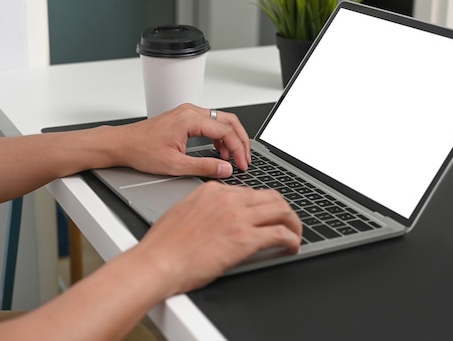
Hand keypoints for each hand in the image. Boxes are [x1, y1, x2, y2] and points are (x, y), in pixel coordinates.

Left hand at [115, 103, 250, 177]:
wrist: (122, 144)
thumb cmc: (141, 150)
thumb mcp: (174, 165)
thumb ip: (203, 167)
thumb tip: (225, 169)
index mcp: (190, 119)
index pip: (226, 131)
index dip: (238, 149)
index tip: (242, 164)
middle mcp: (190, 111)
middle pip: (229, 121)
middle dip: (241, 141)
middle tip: (245, 159)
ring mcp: (188, 113)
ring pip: (221, 120)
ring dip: (231, 138)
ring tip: (233, 158)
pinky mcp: (185, 118)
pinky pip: (210, 123)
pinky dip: (220, 136)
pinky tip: (219, 151)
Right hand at [133, 182, 301, 294]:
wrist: (158, 261)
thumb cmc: (163, 244)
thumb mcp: (184, 212)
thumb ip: (205, 208)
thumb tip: (218, 217)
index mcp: (213, 191)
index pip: (249, 191)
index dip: (261, 205)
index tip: (265, 215)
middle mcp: (229, 199)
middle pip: (271, 196)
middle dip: (283, 210)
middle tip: (287, 223)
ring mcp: (239, 217)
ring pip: (281, 210)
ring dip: (293, 223)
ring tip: (294, 235)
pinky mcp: (246, 239)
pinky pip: (280, 233)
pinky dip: (292, 239)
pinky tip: (292, 247)